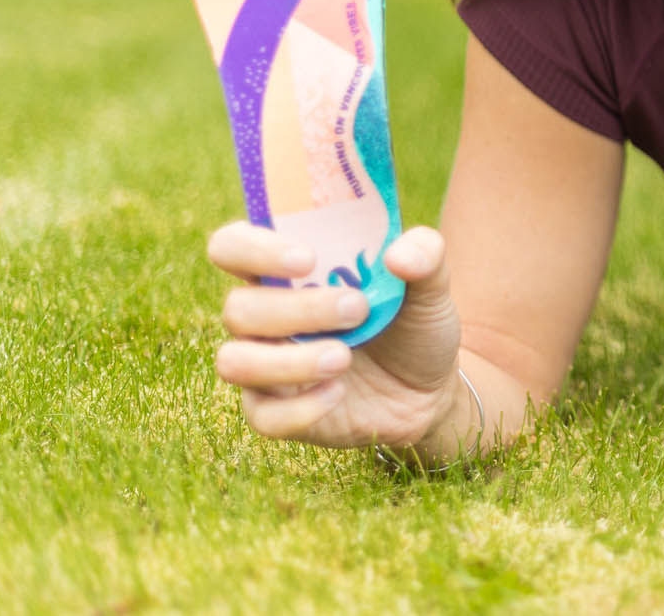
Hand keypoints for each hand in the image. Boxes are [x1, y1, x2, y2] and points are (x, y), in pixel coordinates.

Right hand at [206, 221, 463, 451]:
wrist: (430, 390)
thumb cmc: (413, 325)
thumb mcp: (431, 286)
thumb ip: (426, 254)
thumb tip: (400, 255)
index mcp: (285, 272)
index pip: (232, 246)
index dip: (253, 248)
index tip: (307, 258)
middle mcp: (264, 317)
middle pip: (239, 307)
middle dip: (298, 309)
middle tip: (357, 309)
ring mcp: (265, 366)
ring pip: (235, 362)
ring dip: (289, 361)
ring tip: (343, 358)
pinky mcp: (275, 413)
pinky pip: (262, 417)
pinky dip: (300, 407)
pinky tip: (338, 393)